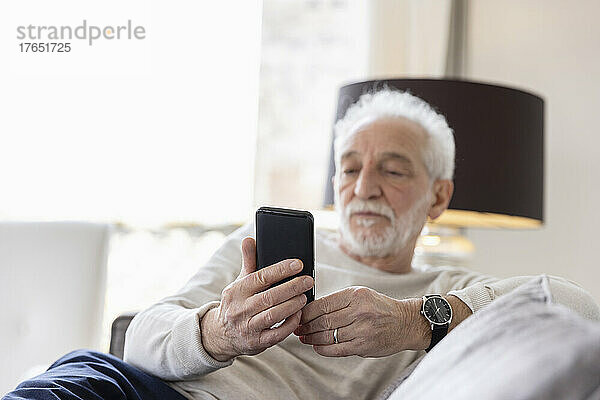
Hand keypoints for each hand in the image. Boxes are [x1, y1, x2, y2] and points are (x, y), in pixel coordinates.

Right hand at [201, 237, 313, 361]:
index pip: (261, 277)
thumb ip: (248, 261)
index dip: (281, 270)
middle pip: (270, 296)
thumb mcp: (239, 282)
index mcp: (236, 291)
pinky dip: (290, 324)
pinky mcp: (256, 343)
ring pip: (274, 315)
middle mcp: (240, 309)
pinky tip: (299, 315)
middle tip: (308, 280)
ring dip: (293, 305)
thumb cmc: (236, 303)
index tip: (298, 264)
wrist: (220, 335)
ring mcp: (247, 327)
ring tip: (305, 296)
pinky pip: (277, 334)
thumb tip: (249, 239)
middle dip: (292, 287)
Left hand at [294, 286, 416, 357]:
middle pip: (323, 321)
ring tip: (304, 338)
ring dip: (312, 338)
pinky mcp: (364, 346)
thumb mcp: (361, 295)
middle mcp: (359, 311)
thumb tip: (310, 310)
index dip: (306, 312)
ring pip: (328, 336)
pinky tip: (317, 346)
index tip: (298, 314)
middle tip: (297, 328)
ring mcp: (362, 330)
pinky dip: (323, 349)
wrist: (405, 322)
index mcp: (356, 295)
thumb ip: (338, 301)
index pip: (323, 304)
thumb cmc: (380, 307)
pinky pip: (337, 349)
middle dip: (306, 326)